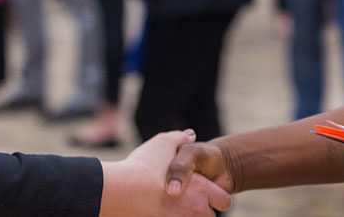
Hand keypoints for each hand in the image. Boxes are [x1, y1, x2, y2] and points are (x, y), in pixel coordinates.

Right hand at [101, 130, 230, 216]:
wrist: (118, 193)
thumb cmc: (143, 167)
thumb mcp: (163, 143)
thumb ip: (180, 138)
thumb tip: (190, 134)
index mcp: (201, 189)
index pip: (224, 201)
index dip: (218, 197)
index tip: (208, 193)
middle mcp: (194, 210)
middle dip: (201, 211)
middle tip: (186, 201)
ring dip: (186, 216)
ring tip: (172, 208)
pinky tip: (159, 211)